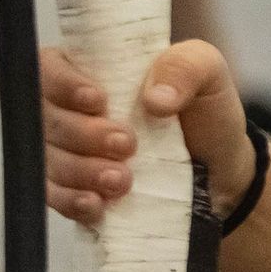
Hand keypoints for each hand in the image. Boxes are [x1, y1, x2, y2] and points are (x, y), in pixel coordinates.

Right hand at [40, 40, 250, 227]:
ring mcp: (69, 152)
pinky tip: (95, 204)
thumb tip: (155, 98)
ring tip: (121, 179)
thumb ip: (185, 67)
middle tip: (126, 144)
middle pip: (47, 118)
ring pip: (50, 159)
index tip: (98, 101)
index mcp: (91, 69)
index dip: (63, 84)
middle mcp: (70, 109)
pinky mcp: (76, 189)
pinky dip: (71, 200)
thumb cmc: (206, 112)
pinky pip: (55, 196)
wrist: (223, 170)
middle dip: (83, 133)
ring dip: (81, 171)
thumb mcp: (207, 72)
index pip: (49, 68)